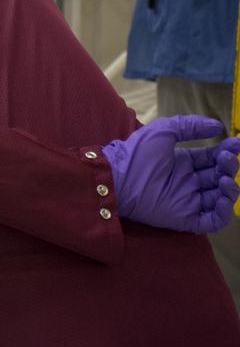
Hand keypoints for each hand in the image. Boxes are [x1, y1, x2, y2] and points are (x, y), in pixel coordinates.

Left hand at [101, 116, 239, 232]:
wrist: (119, 179)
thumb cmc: (137, 154)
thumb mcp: (164, 130)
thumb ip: (190, 125)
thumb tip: (218, 126)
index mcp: (182, 162)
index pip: (211, 158)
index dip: (226, 151)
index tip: (237, 143)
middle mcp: (188, 181)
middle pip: (219, 176)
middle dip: (229, 167)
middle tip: (226, 158)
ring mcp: (188, 200)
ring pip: (220, 198)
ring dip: (231, 189)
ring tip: (224, 179)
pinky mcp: (187, 218)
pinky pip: (213, 220)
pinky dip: (224, 213)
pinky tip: (223, 199)